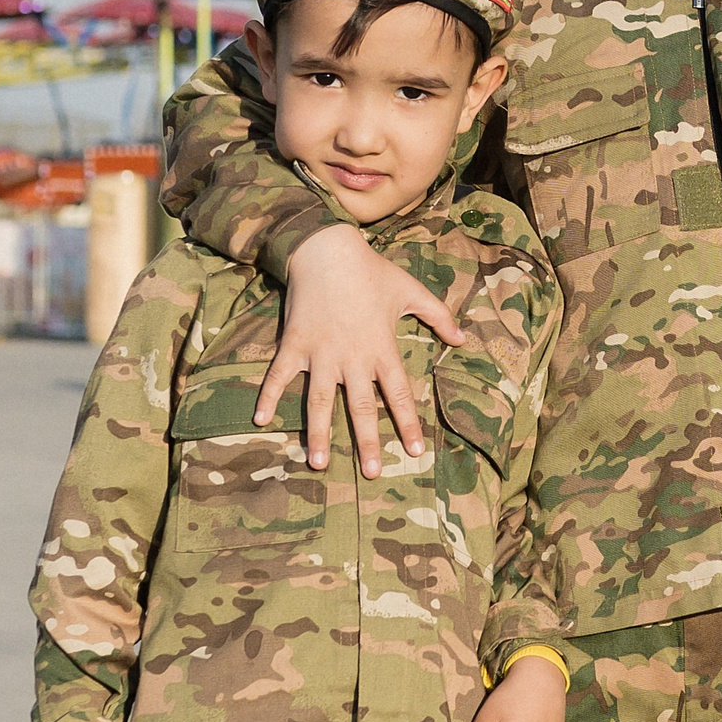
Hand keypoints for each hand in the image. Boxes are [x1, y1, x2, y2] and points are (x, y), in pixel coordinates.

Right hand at [255, 224, 466, 477]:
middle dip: (367, 441)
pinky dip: (267, 395)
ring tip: (319, 463)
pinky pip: (279, 374)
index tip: (415, 451)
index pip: (399, 394)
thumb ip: (439, 317)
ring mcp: (321, 353)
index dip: (408, 423)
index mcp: (382, 348)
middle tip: (371, 474)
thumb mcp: (412, 291)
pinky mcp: (295, 343)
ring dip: (319, 433)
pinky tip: (259, 419)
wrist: (328, 248)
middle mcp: (353, 357)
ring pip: (321, 401)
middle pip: (361, 407)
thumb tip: (463, 340)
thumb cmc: (372, 271)